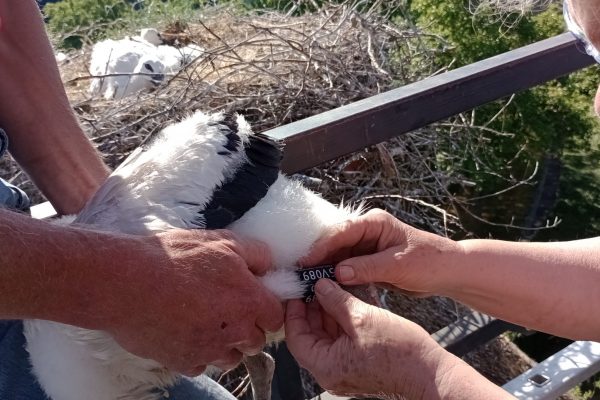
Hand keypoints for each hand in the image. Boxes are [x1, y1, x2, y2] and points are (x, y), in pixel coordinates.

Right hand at [94, 229, 283, 375]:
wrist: (126, 282)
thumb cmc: (173, 259)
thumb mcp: (221, 241)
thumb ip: (255, 253)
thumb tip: (268, 263)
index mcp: (249, 302)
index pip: (276, 318)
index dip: (265, 307)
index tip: (251, 298)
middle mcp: (234, 332)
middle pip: (256, 341)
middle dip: (247, 327)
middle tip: (226, 307)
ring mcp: (209, 351)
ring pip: (230, 357)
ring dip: (224, 343)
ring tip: (204, 319)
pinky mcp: (184, 362)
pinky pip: (202, 364)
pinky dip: (197, 351)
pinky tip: (184, 329)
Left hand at [285, 279, 448, 397]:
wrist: (431, 373)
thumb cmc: (400, 352)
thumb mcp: (362, 317)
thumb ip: (335, 300)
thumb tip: (319, 286)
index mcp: (325, 366)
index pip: (296, 337)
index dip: (295, 311)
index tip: (298, 290)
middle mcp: (331, 372)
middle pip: (310, 336)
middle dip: (312, 309)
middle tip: (315, 284)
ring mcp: (345, 370)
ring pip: (326, 337)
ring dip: (328, 313)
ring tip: (331, 288)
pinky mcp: (358, 365)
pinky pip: (342, 341)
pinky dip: (342, 321)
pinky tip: (346, 301)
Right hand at [301, 209, 459, 295]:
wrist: (449, 272)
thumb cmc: (429, 262)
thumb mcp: (398, 265)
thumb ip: (367, 268)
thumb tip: (337, 272)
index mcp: (374, 223)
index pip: (341, 232)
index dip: (321, 247)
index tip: (305, 262)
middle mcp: (367, 231)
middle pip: (335, 243)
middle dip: (318, 258)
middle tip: (300, 274)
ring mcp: (366, 246)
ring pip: (338, 256)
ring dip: (325, 268)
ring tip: (308, 282)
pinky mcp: (368, 261)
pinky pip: (347, 267)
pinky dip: (337, 276)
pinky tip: (325, 287)